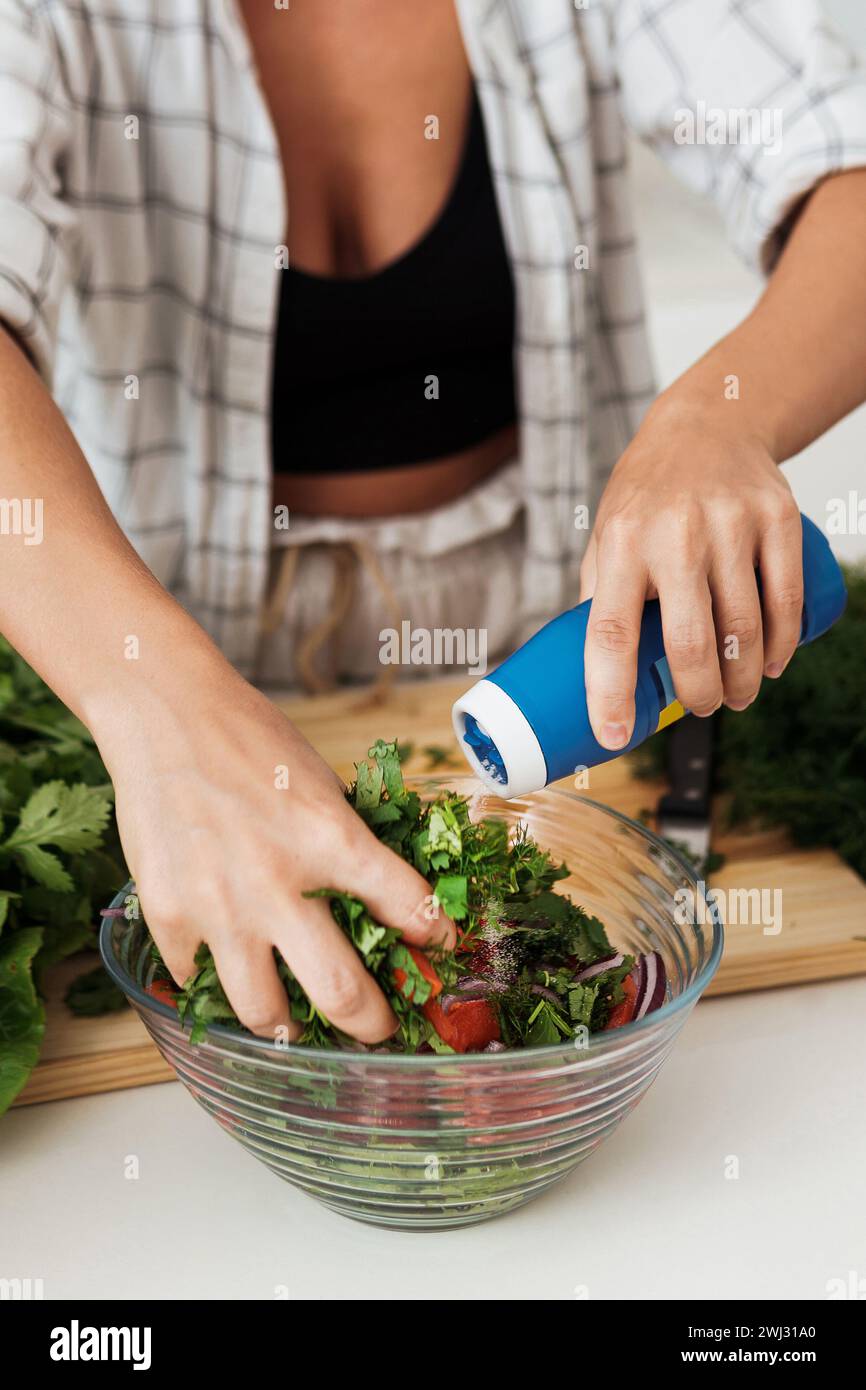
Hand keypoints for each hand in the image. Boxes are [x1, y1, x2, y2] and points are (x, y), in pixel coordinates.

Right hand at [94, 660, 454, 1042]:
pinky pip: (199, 982)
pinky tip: (226, 969)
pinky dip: (216, 983)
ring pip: (267, 1014)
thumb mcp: (322, 784)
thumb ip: (349, 847)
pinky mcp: (168, 916)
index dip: (434, 936)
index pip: (409, 907)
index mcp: (331, 839)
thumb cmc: (252, 742)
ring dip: (291, 1026)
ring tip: (296, 1022)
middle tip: (377, 1028)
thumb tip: (387, 906)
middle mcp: (278, 883)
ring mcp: (219, 907)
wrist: (167, 715)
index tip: (438, 946)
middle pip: (343, 994)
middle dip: (371, 1024)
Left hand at [578, 396, 803, 748]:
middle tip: (702, 709)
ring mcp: (729, 524)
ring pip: (743, 630)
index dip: (610, 694)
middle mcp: (674, 534)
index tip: (614, 737)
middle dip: (699, 696)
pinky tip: (772, 665)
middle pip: (690, 643)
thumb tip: (591, 674)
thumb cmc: (647, 496)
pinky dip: (781, 645)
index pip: (609, 633)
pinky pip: (784, 599)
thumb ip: (599, 598)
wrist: (707, 424)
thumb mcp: (606, 535)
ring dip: (742, 681)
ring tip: (737, 697)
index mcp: (620, 545)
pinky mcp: (775, 518)